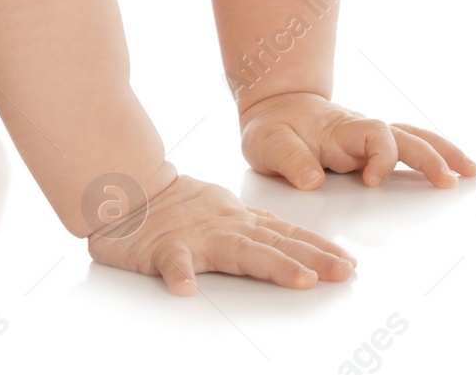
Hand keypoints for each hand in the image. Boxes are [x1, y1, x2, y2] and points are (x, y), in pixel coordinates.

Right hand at [84, 173, 355, 295]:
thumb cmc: (173, 206)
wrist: (126, 188)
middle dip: (312, 258)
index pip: (285, 235)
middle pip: (274, 244)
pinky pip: (172, 262)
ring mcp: (195, 236)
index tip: (348, 262)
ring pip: (238, 251)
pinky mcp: (162, 247)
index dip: (317, 248)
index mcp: (236, 222)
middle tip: (343, 272)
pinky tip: (185, 288)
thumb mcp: (220, 212)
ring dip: (271, 264)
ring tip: (300, 279)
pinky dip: (179, 273)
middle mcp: (223, 227)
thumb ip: (251, 227)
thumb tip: (290, 239)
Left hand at [239, 91, 475, 189]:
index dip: (379, 158)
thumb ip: (289, 159)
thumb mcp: (267, 142)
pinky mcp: (372, 145)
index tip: (371, 183)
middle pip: (403, 135)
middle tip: (448, 180)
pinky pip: (409, 144)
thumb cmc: (271, 127)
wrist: (274, 106)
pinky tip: (455, 166)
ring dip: (442, 151)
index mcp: (339, 128)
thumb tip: (313, 180)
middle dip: (428, 156)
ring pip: (412, 137)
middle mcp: (361, 129)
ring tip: (471, 170)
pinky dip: (435, 152)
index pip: (373, 135)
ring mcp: (369, 136)